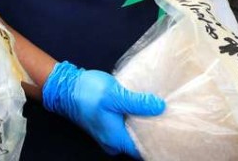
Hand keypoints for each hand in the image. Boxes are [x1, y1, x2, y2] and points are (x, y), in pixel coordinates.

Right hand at [43, 61, 164, 157]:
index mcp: (116, 139)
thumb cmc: (88, 93)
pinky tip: (145, 105)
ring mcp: (109, 133)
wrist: (66, 88)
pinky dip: (135, 117)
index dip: (157, 140)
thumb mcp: (115, 95)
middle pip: (138, 141)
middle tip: (170, 115)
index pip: (142, 149)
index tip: (172, 129)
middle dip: (153, 130)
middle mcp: (113, 141)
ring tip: (161, 108)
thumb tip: (159, 107)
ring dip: (144, 122)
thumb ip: (137, 103)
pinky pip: (126, 124)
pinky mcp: (107, 123)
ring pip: (132, 132)